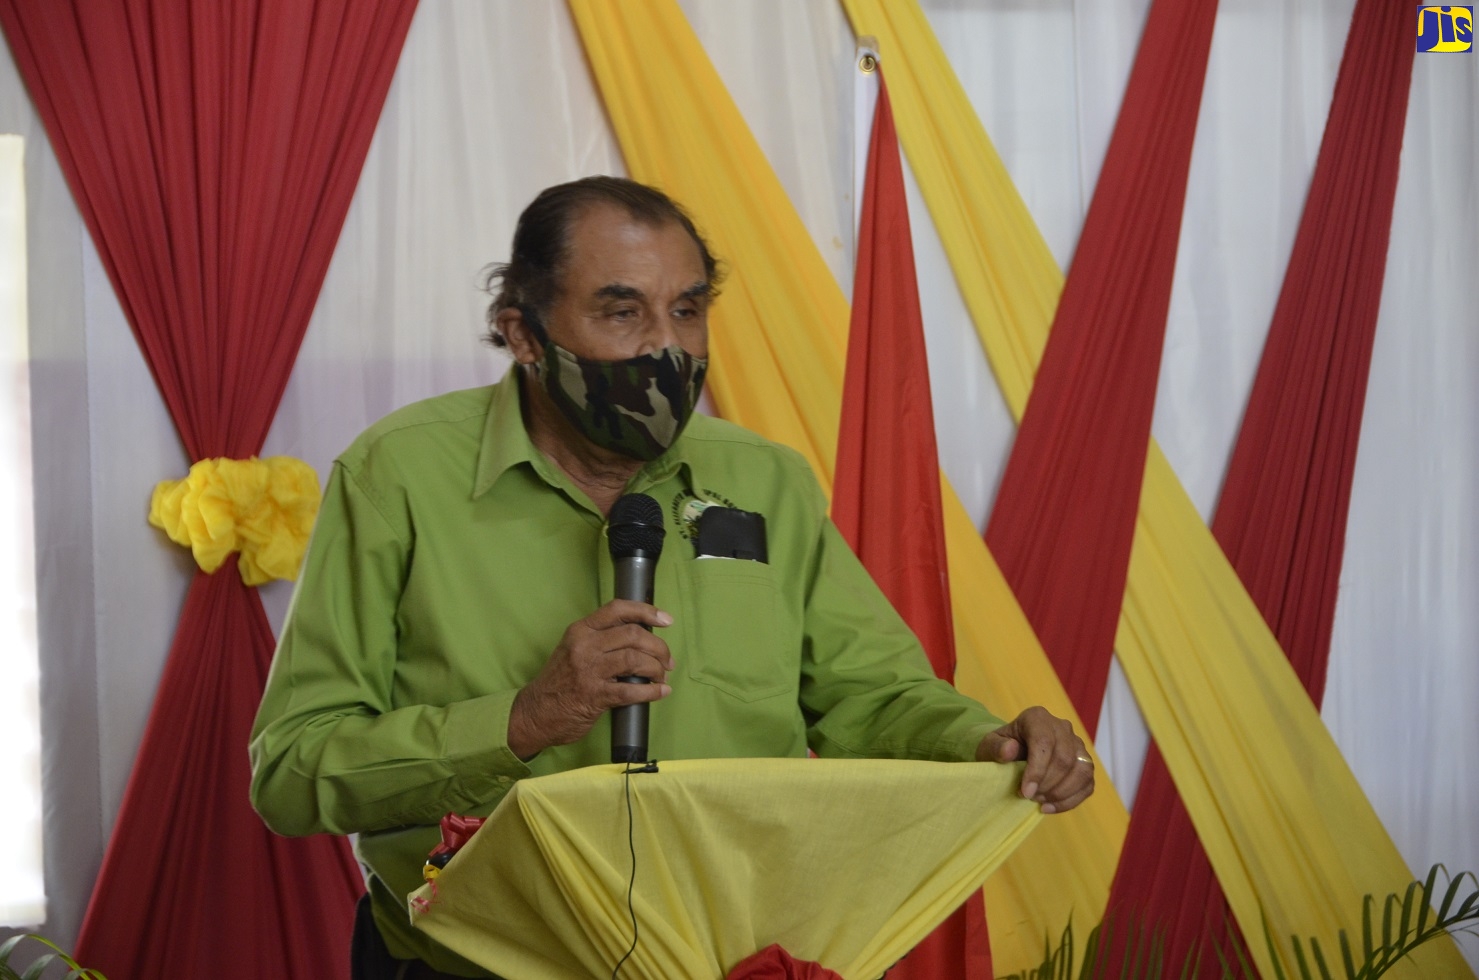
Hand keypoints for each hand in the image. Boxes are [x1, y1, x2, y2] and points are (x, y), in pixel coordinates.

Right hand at [507, 600, 674, 758]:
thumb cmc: (560, 681)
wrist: (536, 712)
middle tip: (667, 661)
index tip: (666, 620)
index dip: (646, 611)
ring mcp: (589, 670)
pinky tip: (660, 692)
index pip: (617, 609)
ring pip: (635, 659)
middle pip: (633, 635)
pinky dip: (652, 691)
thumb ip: (601, 639)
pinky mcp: (594, 695)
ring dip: (656, 669)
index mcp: (581, 630)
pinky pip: (631, 690)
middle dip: (658, 647)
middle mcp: (584, 645)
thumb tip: (642, 637)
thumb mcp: (574, 648)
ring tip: (662, 677)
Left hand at [976, 706, 1094, 813]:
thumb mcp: (989, 746)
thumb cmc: (1000, 748)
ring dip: (1062, 792)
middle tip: (1030, 797)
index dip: (1037, 770)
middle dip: (1048, 784)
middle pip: (1065, 758)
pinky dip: (1071, 800)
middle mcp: (1062, 727)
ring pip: (1083, 770)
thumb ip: (995, 747)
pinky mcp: (1084, 762)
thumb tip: (1010, 750)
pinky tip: (1050, 807)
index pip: (1044, 742)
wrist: (1012, 751)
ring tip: (1040, 802)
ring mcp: (1077, 744)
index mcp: (1037, 718)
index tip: (1025, 792)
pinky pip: (1088, 784)